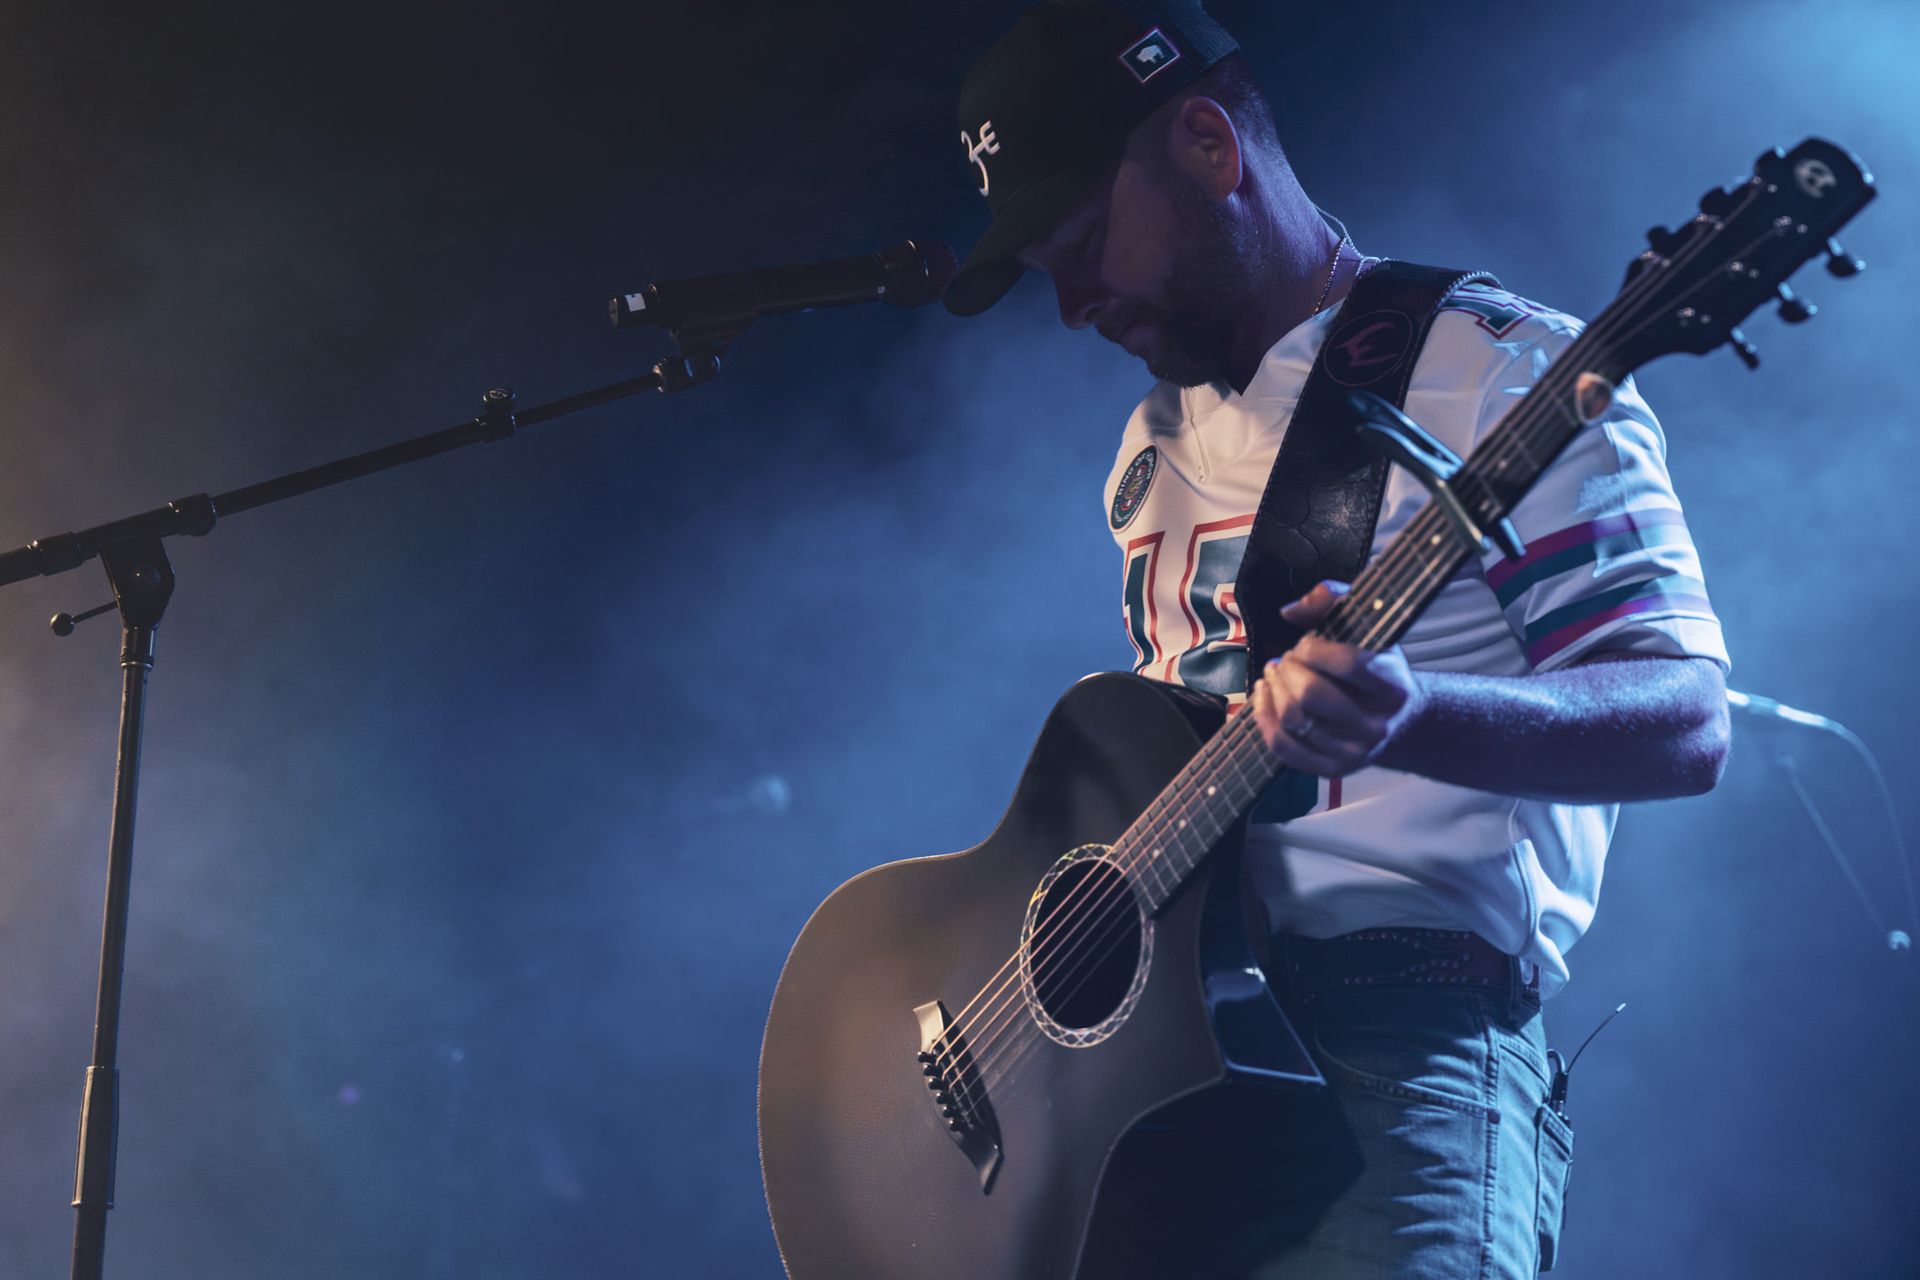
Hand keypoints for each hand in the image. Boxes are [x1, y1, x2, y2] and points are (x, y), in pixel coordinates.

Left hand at [1249, 581, 1423, 776]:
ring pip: (1292, 719)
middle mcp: (1376, 724)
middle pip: (1311, 694)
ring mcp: (1354, 751)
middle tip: (1286, 660)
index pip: (1347, 663)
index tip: (1305, 644)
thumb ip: (1331, 600)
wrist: (1402, 722)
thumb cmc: (1376, 668)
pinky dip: (1263, 717)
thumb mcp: (1367, 627)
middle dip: (1287, 670)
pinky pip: (1282, 746)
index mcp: (1392, 687)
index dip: (1313, 648)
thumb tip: (1288, 611)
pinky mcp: (1332, 769)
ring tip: (1274, 675)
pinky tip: (1264, 695)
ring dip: (1272, 690)